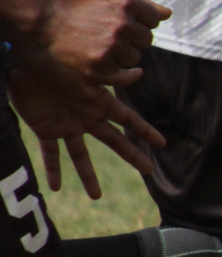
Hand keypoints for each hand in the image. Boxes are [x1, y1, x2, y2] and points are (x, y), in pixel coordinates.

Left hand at [8, 52, 162, 196]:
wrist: (24, 60)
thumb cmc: (56, 61)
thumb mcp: (86, 70)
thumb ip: (112, 76)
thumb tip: (141, 72)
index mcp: (100, 102)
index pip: (128, 120)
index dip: (145, 132)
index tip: (162, 144)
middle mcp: (87, 117)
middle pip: (114, 140)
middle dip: (132, 155)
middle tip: (149, 170)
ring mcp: (67, 125)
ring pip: (81, 155)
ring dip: (88, 175)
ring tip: (96, 196)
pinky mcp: (45, 129)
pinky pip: (50, 153)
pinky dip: (53, 169)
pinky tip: (56, 186)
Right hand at [28, 0, 165, 84]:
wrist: (49, 19)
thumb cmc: (84, 10)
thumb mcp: (113, 0)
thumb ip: (143, 6)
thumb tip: (168, 14)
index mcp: (127, 4)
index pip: (154, 19)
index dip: (140, 22)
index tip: (122, 21)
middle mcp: (122, 24)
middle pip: (146, 40)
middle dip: (132, 39)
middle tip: (108, 34)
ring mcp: (112, 45)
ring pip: (134, 57)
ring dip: (122, 55)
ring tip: (100, 45)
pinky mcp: (101, 64)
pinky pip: (123, 74)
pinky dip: (117, 71)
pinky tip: (105, 62)